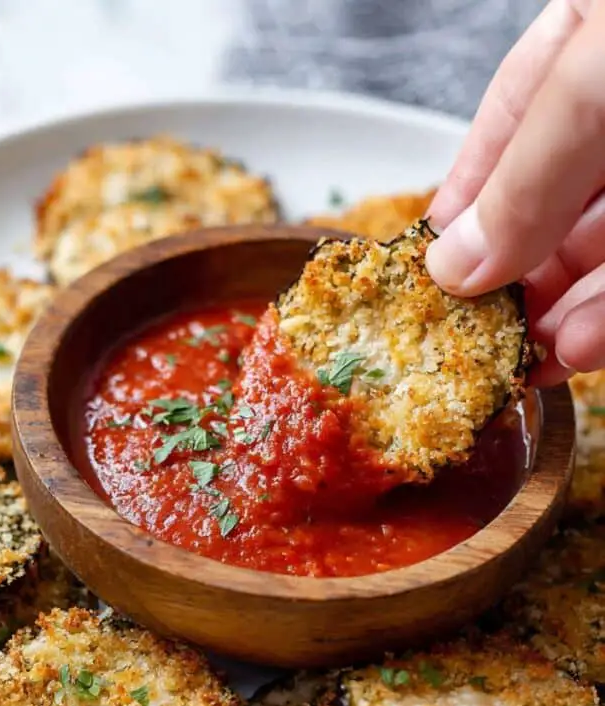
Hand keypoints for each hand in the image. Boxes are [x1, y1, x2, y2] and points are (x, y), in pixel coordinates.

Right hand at [424, 0, 604, 385]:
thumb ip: (522, 178)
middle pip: (552, 200)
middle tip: (473, 337)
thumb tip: (451, 266)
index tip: (427, 272)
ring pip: (603, 247)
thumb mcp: (591, 85)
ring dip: (562, 310)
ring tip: (524, 360)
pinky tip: (579, 347)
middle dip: (513, 274)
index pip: (506, 127)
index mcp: (587, 36)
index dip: (463, 203)